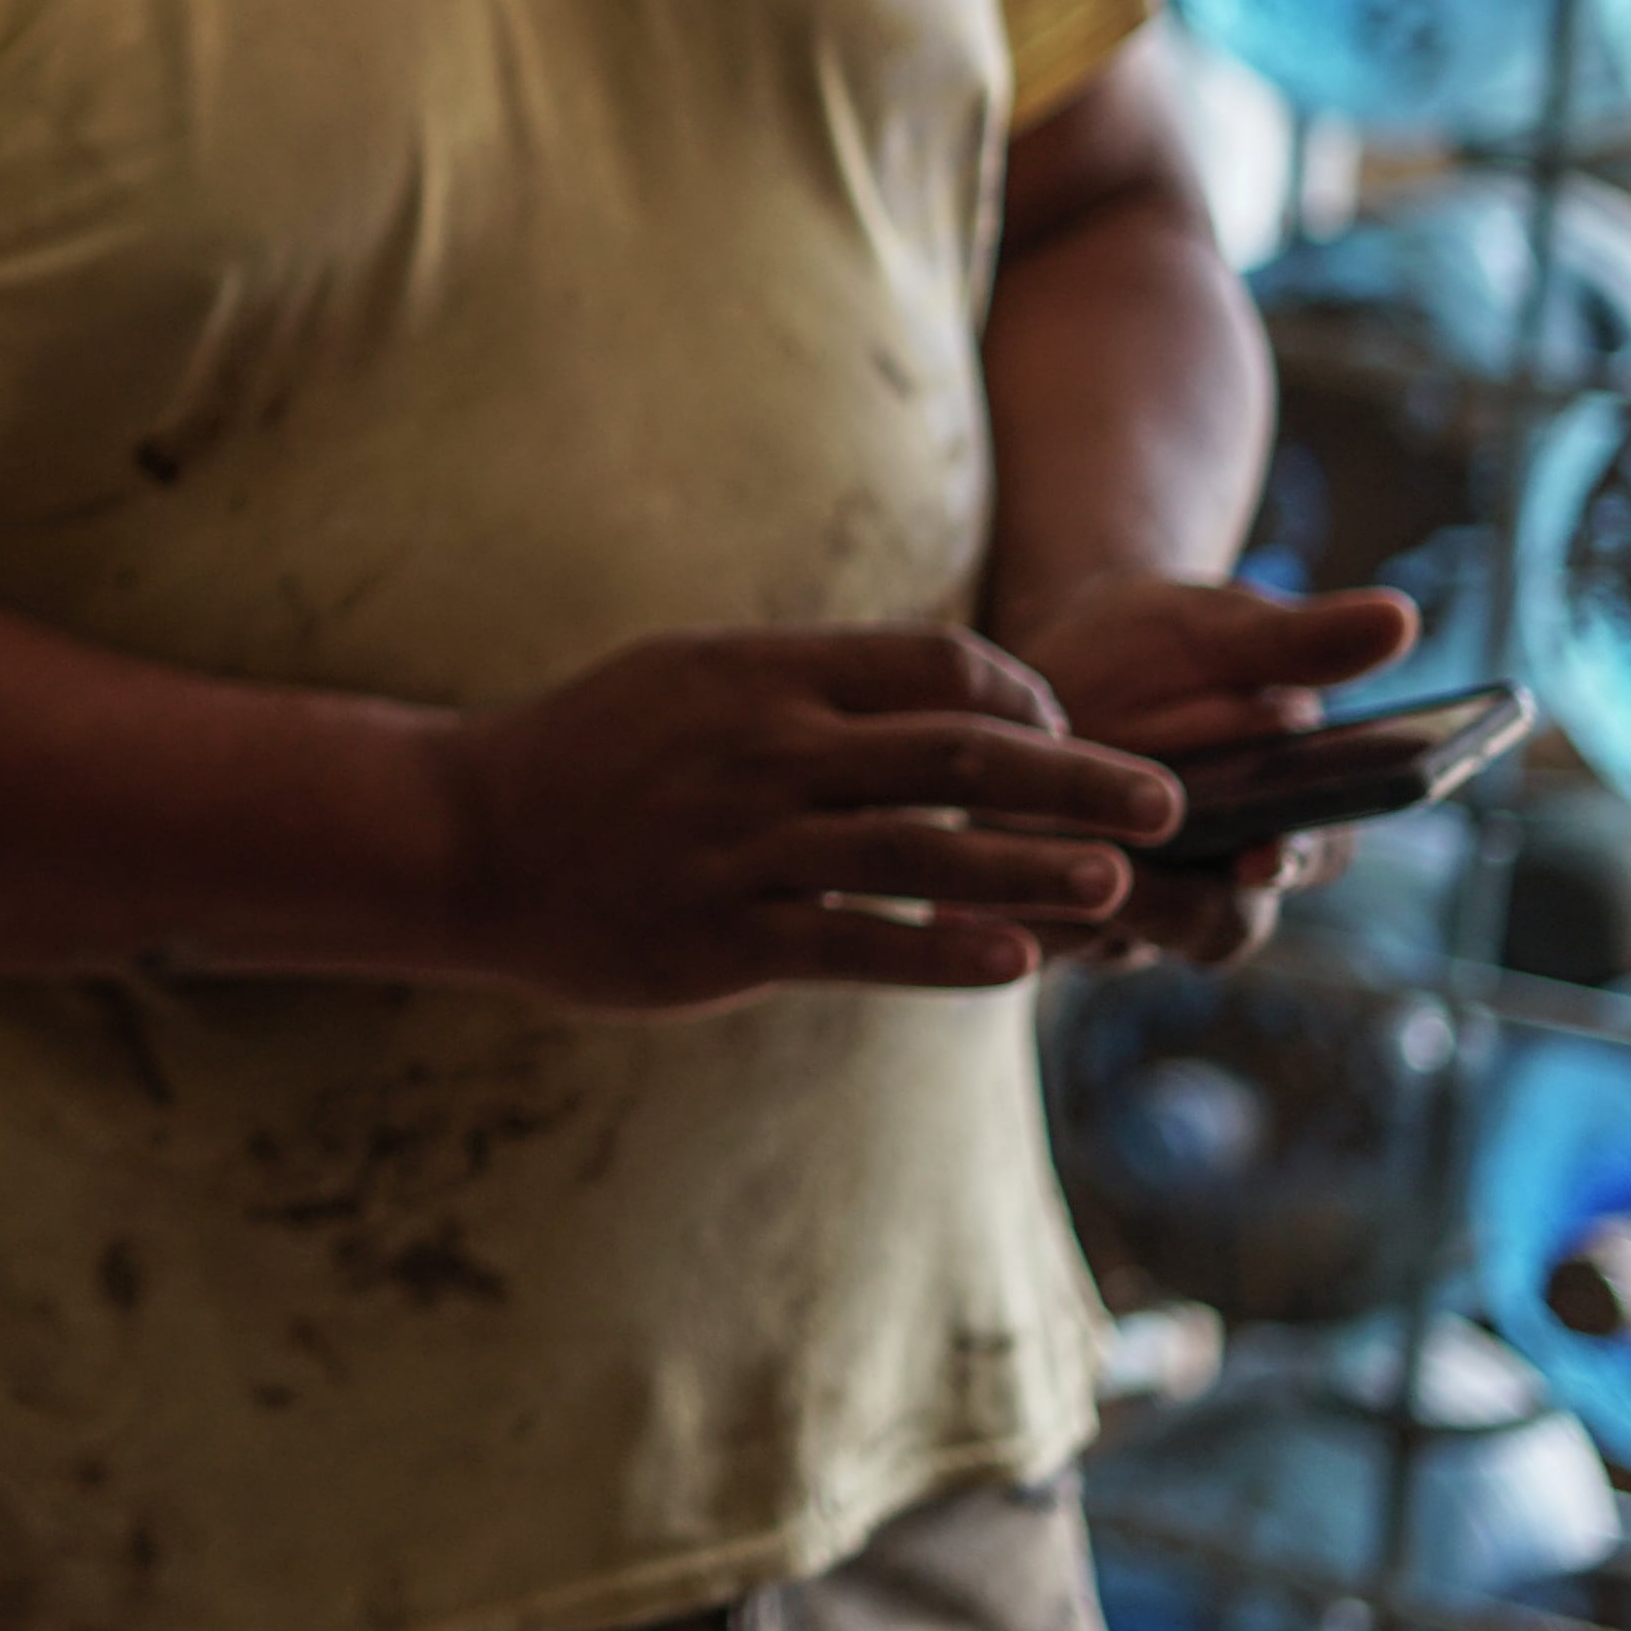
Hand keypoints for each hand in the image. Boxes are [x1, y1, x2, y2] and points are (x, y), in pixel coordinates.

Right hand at [429, 622, 1184, 1014]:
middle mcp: (764, 750)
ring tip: (1122, 886)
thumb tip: (921, 693)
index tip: (1067, 734)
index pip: (934, 668)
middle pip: (958, 754)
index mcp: (764, 674)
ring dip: (1038, 868)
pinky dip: (944, 949)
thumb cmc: (585, 756)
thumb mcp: (689, 679)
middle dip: (1078, 777)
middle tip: (1169, 798)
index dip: (1020, 700)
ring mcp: (744, 844)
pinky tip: (1015, 962)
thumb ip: (799, 687)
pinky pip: (858, 941)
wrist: (462, 837)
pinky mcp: (724, 935)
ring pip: (925, 852)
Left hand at [997, 576, 1417, 970]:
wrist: (1060, 650)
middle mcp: (1214, 880)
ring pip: (1115, 942)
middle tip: (1126, 880)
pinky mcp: (1050, 907)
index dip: (1294, 861)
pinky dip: (1006, 919)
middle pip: (1213, 928)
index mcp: (1286, 815)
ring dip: (1075, 916)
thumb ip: (1303, 641)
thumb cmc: (1166, 641)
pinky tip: (968, 891)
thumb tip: (1400, 618)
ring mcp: (1131, 903)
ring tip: (1030, 880)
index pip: (1311, 857)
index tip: (1267, 851)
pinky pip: (1032, 937)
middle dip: (1173, 908)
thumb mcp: (1226, 628)